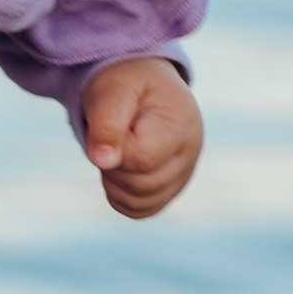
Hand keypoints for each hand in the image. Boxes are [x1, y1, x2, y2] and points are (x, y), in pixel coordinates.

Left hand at [80, 56, 202, 218]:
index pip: (142, 159)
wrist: (141, 82)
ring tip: (115, 148)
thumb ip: (107, 123)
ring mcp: (183, 175)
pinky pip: (140, 210)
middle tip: (108, 136)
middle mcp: (190, 154)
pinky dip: (120, 196)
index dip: (114, 148)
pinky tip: (118, 167)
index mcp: (181, 125)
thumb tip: (102, 162)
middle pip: (141, 186)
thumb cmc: (126, 82)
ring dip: (113, 182)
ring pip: (139, 203)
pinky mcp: (170, 189)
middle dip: (113, 165)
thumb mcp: (112, 91)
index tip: (110, 124)